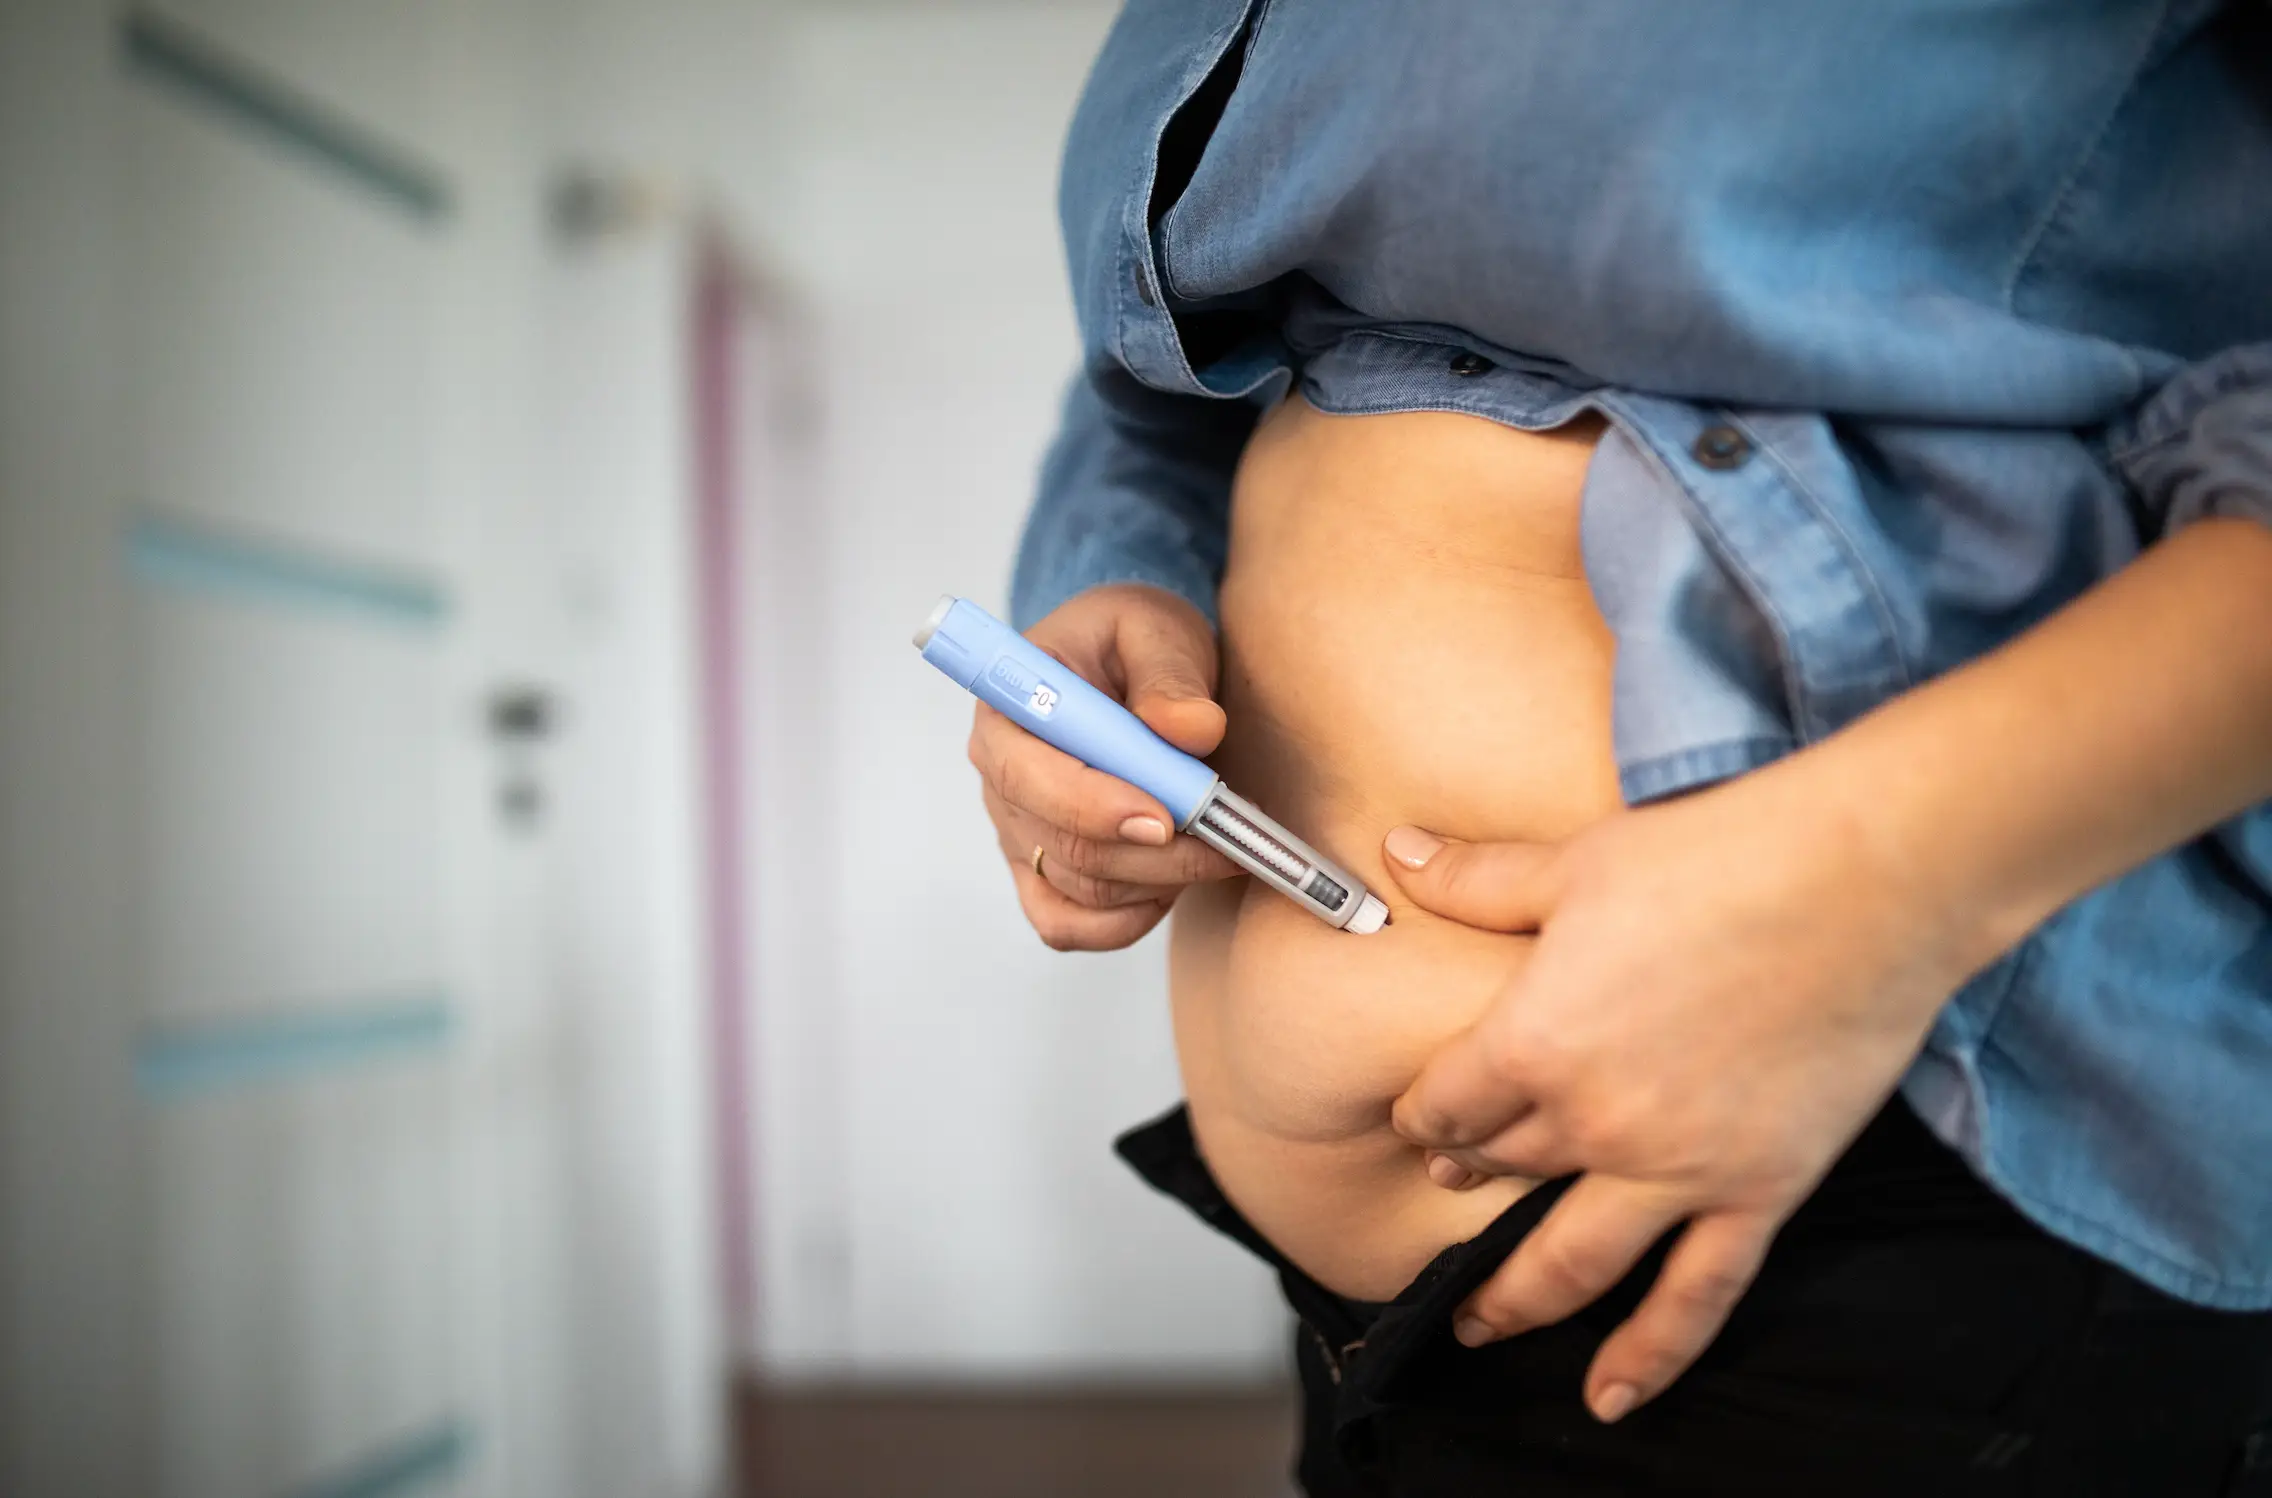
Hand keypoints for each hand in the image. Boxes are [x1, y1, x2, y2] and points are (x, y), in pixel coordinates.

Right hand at [969, 583, 1238, 949]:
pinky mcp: (1042, 871)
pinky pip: (1067, 925)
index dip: (1094, 806)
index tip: (1166, 818)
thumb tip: (1190, 729)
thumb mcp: (1156, 630)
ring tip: (1217, 845)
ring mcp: (1018, 832)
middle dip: (1155, 854)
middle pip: (1065, 846)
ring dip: (1158, 881)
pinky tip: (1170, 886)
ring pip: (1082, 890)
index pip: (1028, 777)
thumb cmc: (1131, 641)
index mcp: (1007, 710)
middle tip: (1231, 839)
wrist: (1131, 665)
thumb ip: (1171, 674)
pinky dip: (1124, 921)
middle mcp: (1000, 781)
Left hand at [1382, 759, 1975, 1423]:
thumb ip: (1479, 879)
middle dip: (1465, 1181)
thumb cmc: (1722, 858)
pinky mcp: (1759, 1191)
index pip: (1448, 1103)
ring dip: (1517, 1304)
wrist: (1865, 879)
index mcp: (1535, 1040)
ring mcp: (1678, 1168)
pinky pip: (1694, 1297)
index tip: (1422, 1121)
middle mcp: (1594, 1120)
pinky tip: (1610, 1396)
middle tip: (1448, 1196)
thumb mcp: (1575, 863)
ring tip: (1479, 1330)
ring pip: (1573, 1260)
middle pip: (1501, 1169)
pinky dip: (1649, 1355)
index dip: (1424, 1115)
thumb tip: (1399, 851)